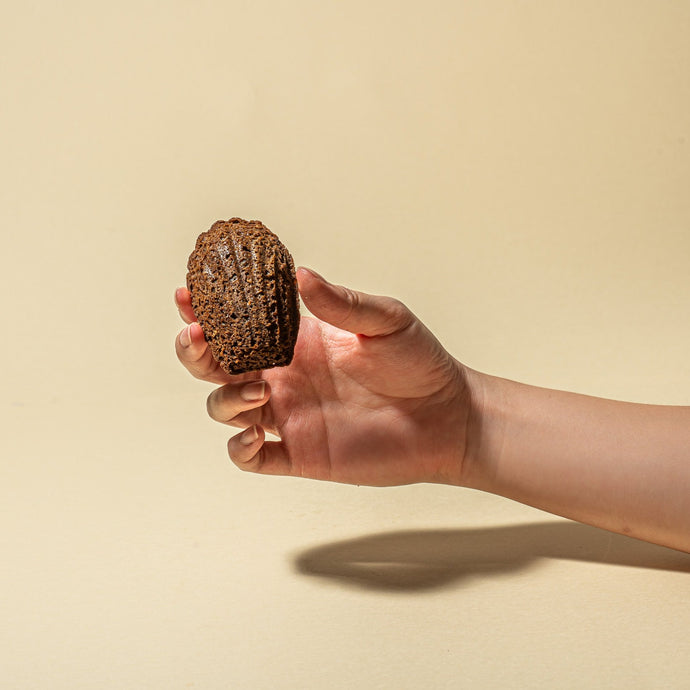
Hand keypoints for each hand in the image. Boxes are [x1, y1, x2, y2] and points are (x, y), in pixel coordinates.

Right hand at [175, 268, 470, 485]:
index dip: (208, 309)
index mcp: (297, 340)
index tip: (187, 293)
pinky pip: (253, 458)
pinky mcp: (300, 454)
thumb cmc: (419, 363)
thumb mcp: (386, 321)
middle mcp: (284, 376)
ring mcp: (289, 415)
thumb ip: (340, 303)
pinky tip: (255, 436)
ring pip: (227, 408)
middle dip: (196, 351)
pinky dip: (241, 450)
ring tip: (257, 390)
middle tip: (198, 337)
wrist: (447, 417)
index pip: (240, 322)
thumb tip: (300, 275)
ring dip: (225, 398)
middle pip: (217, 365)